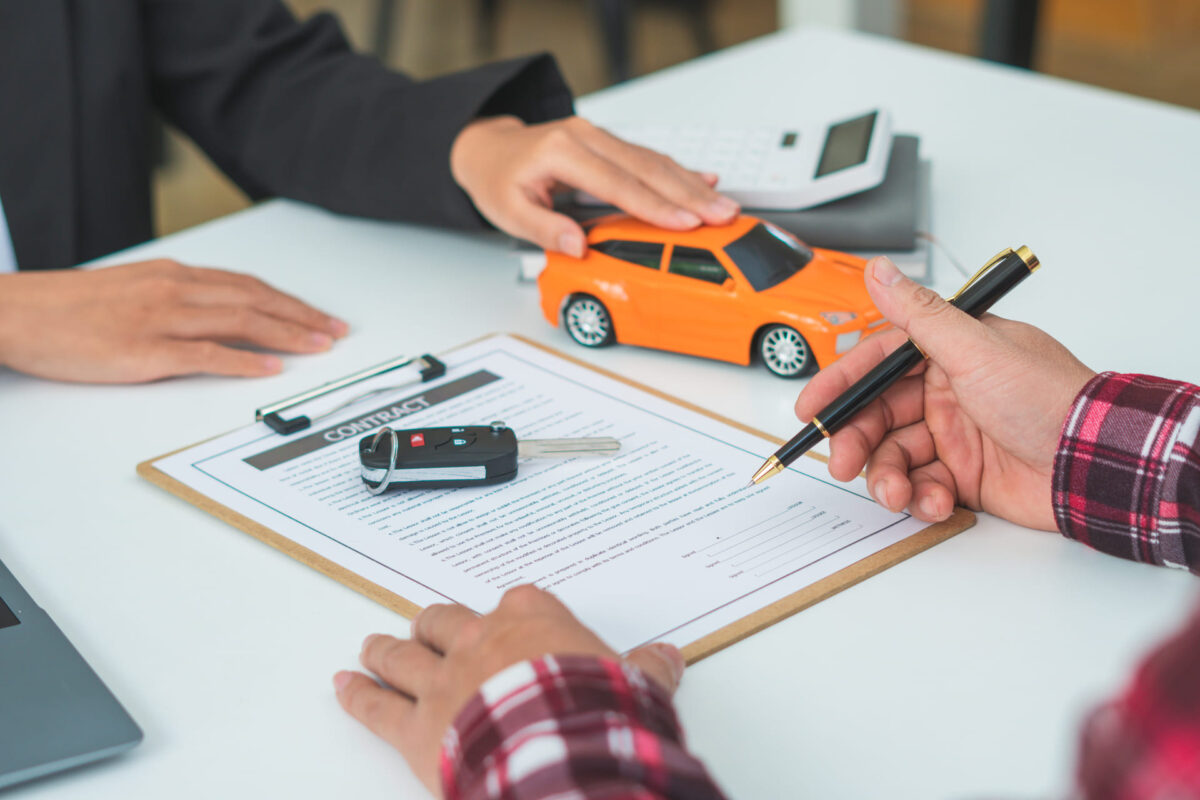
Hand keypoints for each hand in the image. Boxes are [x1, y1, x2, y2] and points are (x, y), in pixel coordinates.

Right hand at [0, 259, 346, 382]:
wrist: (15, 312)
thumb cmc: (68, 307)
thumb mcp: (131, 291)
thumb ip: (174, 299)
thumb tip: (214, 315)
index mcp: (172, 275)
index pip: (246, 285)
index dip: (288, 301)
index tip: (318, 314)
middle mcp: (174, 290)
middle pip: (254, 300)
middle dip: (302, 317)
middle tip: (336, 331)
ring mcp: (161, 319)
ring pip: (240, 321)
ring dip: (287, 334)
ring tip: (319, 346)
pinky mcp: (145, 350)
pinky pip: (206, 355)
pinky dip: (243, 362)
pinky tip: (270, 369)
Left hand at [334, 585, 684, 797]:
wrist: (557, 748)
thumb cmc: (593, 711)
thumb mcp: (637, 684)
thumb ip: (648, 669)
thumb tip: (667, 658)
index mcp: (531, 619)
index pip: (517, 602)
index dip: (511, 614)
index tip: (511, 619)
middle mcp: (479, 640)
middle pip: (446, 621)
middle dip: (435, 626)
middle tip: (426, 629)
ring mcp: (443, 681)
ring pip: (403, 655)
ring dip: (385, 650)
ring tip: (372, 646)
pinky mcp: (416, 727)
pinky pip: (377, 707)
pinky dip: (357, 696)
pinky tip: (343, 686)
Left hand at [450, 115, 738, 256]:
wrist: (490, 149)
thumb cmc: (498, 180)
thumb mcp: (507, 212)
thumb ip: (544, 229)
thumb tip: (578, 246)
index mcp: (561, 151)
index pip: (618, 183)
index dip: (655, 205)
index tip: (687, 222)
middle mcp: (585, 136)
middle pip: (647, 167)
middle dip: (690, 194)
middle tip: (723, 214)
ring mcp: (599, 136)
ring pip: (655, 160)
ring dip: (692, 185)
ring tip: (725, 206)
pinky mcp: (609, 143)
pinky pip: (649, 157)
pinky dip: (681, 171)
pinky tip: (708, 180)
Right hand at [795, 257, 1095, 530]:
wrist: (1094, 462)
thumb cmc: (1047, 398)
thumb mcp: (975, 349)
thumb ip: (919, 314)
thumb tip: (880, 271)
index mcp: (947, 355)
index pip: (877, 364)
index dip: (840, 386)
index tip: (810, 409)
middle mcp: (946, 393)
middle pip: (877, 416)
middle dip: (856, 441)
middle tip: (843, 463)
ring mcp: (954, 436)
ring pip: (894, 455)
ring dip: (887, 477)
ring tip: (897, 493)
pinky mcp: (964, 477)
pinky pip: (922, 487)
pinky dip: (922, 498)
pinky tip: (936, 502)